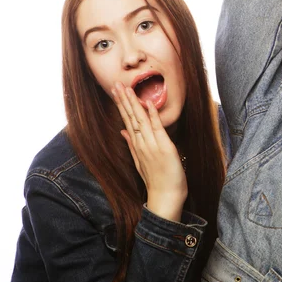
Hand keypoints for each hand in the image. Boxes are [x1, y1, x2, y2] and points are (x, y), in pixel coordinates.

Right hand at [112, 82, 186, 221]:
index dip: (122, 105)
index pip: (127, 121)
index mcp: (137, 145)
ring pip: (140, 120)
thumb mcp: (140, 162)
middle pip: (130, 118)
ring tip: (126, 89)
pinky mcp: (164, 148)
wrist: (165, 198)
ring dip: (133, 103)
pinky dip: (153, 115)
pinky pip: (157, 128)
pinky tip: (148, 103)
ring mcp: (152, 145)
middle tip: (115, 84)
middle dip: (123, 100)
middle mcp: (142, 143)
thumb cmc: (156, 181)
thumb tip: (122, 132)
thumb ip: (132, 145)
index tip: (116, 92)